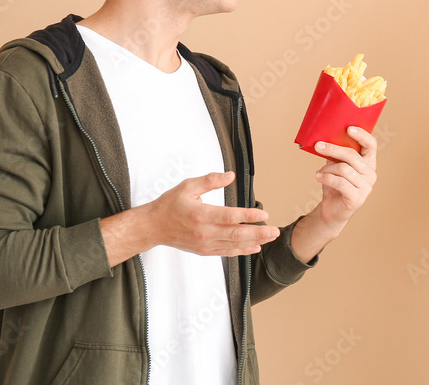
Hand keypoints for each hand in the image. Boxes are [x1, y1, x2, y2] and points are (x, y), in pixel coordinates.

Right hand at [143, 172, 278, 256]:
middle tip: (275, 231)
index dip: (248, 216)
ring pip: (233, 245)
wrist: (153, 227)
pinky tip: (254, 247)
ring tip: (270, 238)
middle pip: (236, 234)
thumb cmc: (170, 205)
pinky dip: (241, 251)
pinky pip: (226, 252)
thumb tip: (230, 175)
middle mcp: (204, 232)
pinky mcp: (204, 251)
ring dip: (254, 242)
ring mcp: (204, 244)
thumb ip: (210, 180)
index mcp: (201, 215)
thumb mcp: (188, 186)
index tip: (264, 214)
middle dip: (259, 233)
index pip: (230, 216)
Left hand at [312, 126, 377, 234]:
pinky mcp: (358, 198)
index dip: (362, 135)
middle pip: (352, 155)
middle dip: (333, 149)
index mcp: (369, 162)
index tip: (349, 128)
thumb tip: (325, 138)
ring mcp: (366, 187)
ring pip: (344, 169)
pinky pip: (340, 183)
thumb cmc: (334, 184)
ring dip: (327, 169)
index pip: (371, 145)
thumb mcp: (335, 165)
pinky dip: (327, 178)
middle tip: (318, 146)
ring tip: (319, 172)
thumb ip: (336, 153)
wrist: (332, 209)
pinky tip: (319, 177)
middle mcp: (371, 173)